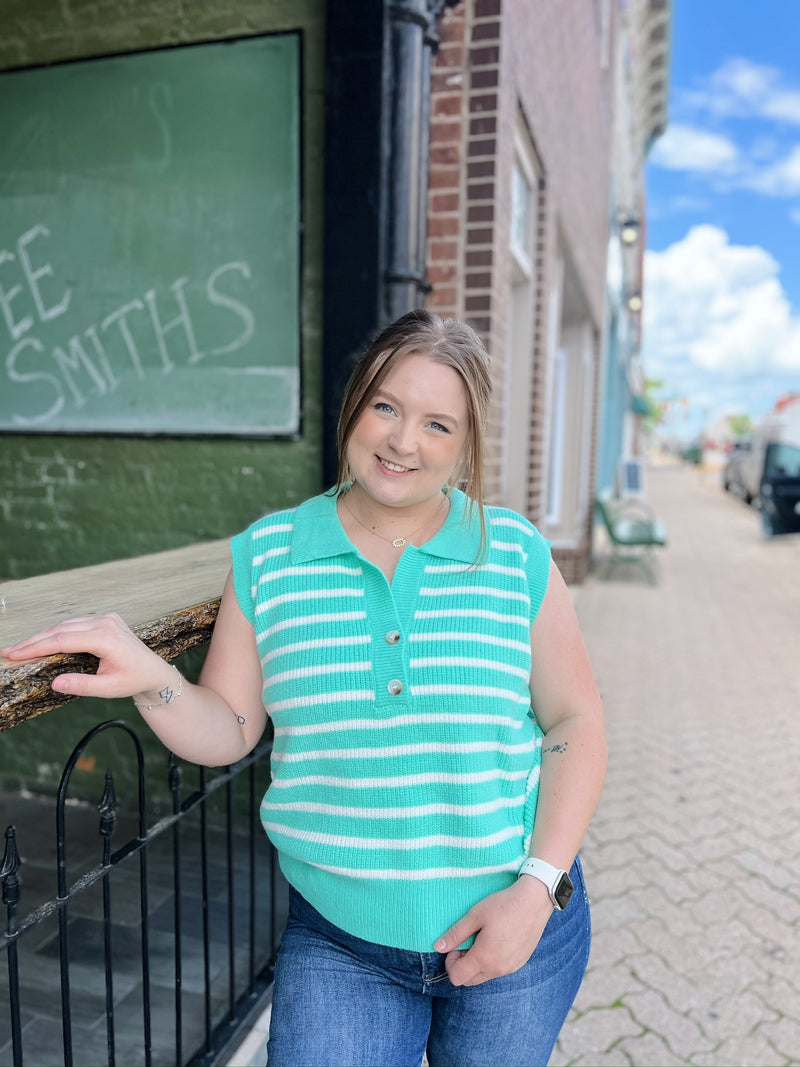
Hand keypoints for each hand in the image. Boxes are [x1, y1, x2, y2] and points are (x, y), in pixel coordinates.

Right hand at [1, 613, 171, 700]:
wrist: (153, 672)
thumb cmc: (132, 680)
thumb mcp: (107, 689)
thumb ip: (81, 686)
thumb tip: (54, 684)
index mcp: (106, 638)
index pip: (62, 640)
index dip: (36, 647)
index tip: (14, 654)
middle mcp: (105, 623)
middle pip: (61, 629)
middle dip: (33, 641)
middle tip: (9, 651)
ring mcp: (106, 618)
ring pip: (66, 624)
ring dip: (44, 635)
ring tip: (22, 648)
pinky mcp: (106, 619)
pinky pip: (76, 623)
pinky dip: (58, 631)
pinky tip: (44, 640)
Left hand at [434, 876, 553, 986]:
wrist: (534, 901)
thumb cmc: (503, 905)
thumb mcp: (475, 915)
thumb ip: (456, 934)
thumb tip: (438, 947)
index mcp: (484, 958)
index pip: (457, 977)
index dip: (450, 962)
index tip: (457, 944)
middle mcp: (498, 969)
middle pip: (469, 980)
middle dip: (463, 965)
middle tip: (468, 942)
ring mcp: (511, 968)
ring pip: (485, 976)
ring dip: (477, 964)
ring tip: (483, 939)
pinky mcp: (520, 963)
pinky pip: (499, 970)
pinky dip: (492, 962)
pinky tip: (497, 941)